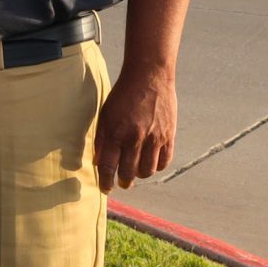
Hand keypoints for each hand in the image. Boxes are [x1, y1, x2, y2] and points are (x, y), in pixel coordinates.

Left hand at [96, 66, 177, 191]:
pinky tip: (151, 164)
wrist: (149, 78)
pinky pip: (164, 161)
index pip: (109, 167)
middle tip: (122, 183)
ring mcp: (154, 138)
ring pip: (148, 170)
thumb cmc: (122, 96)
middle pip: (129, 172)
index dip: (106, 181)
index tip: (105, 189)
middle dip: (124, 181)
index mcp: (116, 134)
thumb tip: (99, 162)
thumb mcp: (105, 116)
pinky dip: (157, 166)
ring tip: (136, 172)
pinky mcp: (169, 135)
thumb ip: (102, 139)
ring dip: (140, 175)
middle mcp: (135, 138)